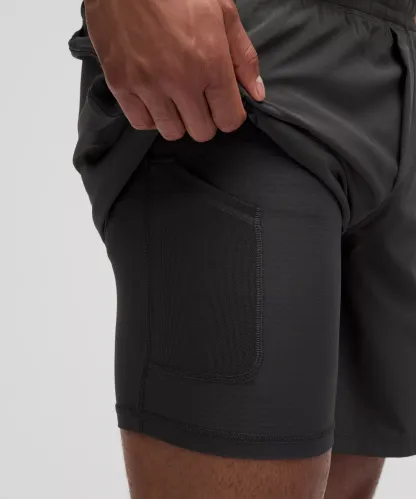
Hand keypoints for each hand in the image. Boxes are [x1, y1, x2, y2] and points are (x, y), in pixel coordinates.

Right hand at [84, 0, 264, 141]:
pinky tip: (153, 98)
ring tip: (175, 98)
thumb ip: (243, 57)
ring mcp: (148, 85)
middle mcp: (180, 80)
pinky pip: (141, 123)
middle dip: (206, 120)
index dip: (230, 115)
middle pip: (202, 132)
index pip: (229, 120)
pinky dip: (150, 116)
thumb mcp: (223, 11)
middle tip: (200, 100)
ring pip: (172, 132)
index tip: (224, 105)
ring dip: (178, 120)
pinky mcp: (121, 84)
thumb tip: (257, 93)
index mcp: (211, 62)